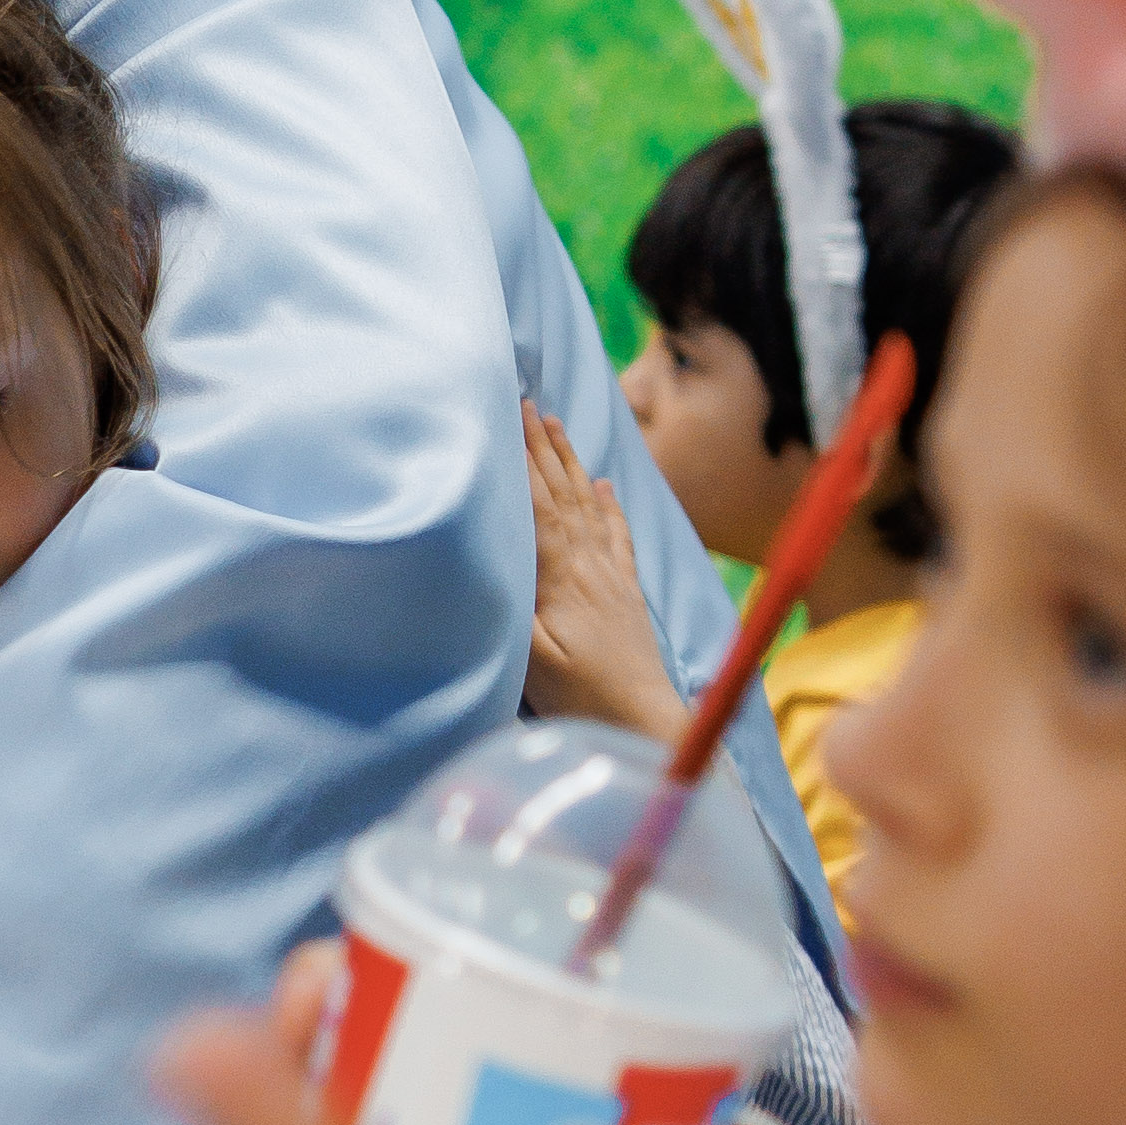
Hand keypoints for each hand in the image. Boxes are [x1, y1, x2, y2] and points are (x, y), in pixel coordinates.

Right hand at [519, 409, 689, 748]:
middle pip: (564, 493)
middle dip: (544, 446)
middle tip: (529, 403)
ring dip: (572, 463)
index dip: (523, 459)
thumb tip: (482, 557)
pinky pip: (617, 537)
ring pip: (590, 505)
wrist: (643, 721)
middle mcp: (589, 565)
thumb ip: (508, 604)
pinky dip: (609, 506)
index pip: (538, 504)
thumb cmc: (579, 695)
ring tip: (559, 426)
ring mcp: (611, 577)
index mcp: (560, 575)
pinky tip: (606, 485)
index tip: (510, 415)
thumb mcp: (529, 657)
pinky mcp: (627, 594)